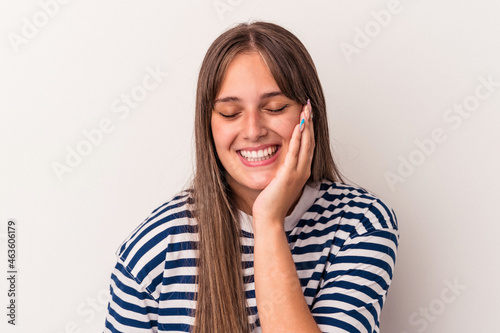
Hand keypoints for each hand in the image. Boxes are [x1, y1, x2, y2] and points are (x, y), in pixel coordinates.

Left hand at [252, 100, 314, 225]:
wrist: (269, 217)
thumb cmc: (272, 201)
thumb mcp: (280, 180)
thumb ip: (283, 169)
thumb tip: (281, 159)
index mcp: (302, 170)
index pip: (308, 144)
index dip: (309, 128)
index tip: (307, 114)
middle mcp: (303, 170)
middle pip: (310, 141)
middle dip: (310, 122)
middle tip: (309, 105)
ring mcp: (297, 173)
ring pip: (306, 144)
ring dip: (306, 125)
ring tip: (306, 110)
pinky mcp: (288, 175)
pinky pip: (294, 153)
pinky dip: (297, 138)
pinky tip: (298, 126)